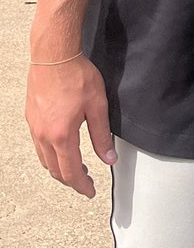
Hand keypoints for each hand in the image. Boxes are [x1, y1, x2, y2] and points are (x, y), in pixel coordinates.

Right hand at [25, 54, 115, 197]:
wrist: (54, 55)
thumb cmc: (77, 76)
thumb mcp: (98, 106)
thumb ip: (102, 135)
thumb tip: (109, 159)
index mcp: (62, 135)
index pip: (70, 172)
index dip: (81, 185)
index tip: (90, 192)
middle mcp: (43, 135)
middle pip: (55, 170)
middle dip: (71, 180)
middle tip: (86, 181)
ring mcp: (34, 127)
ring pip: (45, 160)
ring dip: (59, 168)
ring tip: (76, 167)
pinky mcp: (31, 118)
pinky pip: (39, 146)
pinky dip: (50, 155)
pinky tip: (61, 148)